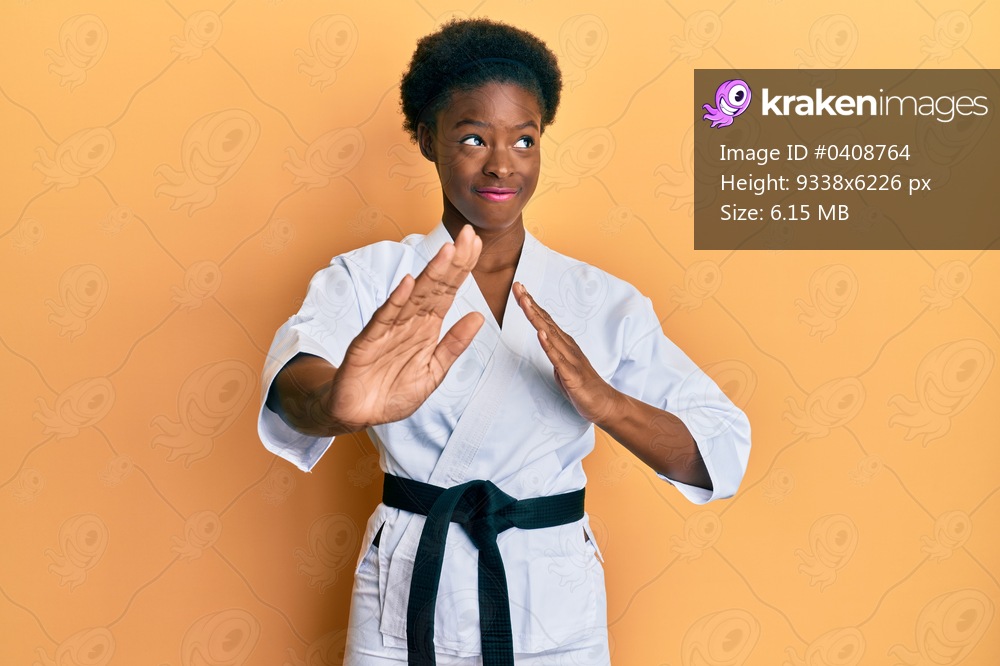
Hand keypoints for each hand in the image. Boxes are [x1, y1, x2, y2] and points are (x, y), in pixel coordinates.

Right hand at [326, 225, 484, 429]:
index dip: (463, 269)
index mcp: (427, 328)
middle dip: (453, 261)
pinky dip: (397, 301)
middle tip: (469, 234)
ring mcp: (389, 329)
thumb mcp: (433, 372)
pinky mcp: (369, 342)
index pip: (448, 292)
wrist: (358, 413)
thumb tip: (478, 317)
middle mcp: (410, 323)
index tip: (477, 244)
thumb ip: (453, 345)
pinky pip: (384, 318)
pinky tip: (408, 283)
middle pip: (435, 287)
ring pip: (414, 296)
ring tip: (448, 251)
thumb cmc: (393, 392)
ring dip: (431, 274)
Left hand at [513, 282, 621, 424]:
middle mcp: (567, 346)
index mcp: (564, 344)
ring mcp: (570, 359)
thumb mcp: (563, 366)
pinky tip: (540, 334)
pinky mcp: (572, 375)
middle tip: (517, 286)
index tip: (519, 288)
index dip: (531, 304)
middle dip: (530, 303)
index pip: (544, 320)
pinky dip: (548, 345)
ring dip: (536, 318)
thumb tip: (544, 341)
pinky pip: (558, 359)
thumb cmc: (583, 386)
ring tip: (524, 302)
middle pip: (545, 321)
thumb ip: (554, 352)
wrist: (605, 404)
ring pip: (549, 335)